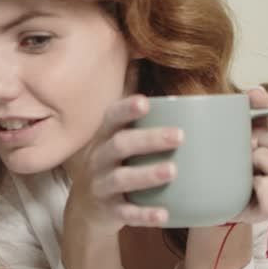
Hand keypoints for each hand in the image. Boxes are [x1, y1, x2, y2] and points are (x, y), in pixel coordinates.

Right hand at [65, 94, 183, 233]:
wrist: (87, 208)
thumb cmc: (111, 162)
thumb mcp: (113, 133)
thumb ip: (129, 100)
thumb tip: (142, 54)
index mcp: (105, 137)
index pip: (111, 118)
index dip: (126, 110)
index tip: (146, 102)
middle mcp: (99, 159)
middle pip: (120, 146)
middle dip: (148, 140)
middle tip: (180, 135)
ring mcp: (102, 186)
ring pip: (122, 179)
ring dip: (146, 175)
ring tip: (172, 171)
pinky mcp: (109, 211)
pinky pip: (126, 213)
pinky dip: (144, 215)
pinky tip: (164, 214)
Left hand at [231, 87, 267, 223]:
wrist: (218, 195)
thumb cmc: (239, 162)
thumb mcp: (249, 132)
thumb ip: (256, 110)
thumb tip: (256, 92)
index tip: (267, 132)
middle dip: (267, 141)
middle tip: (251, 149)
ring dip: (260, 160)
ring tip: (248, 165)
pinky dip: (260, 184)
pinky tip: (250, 182)